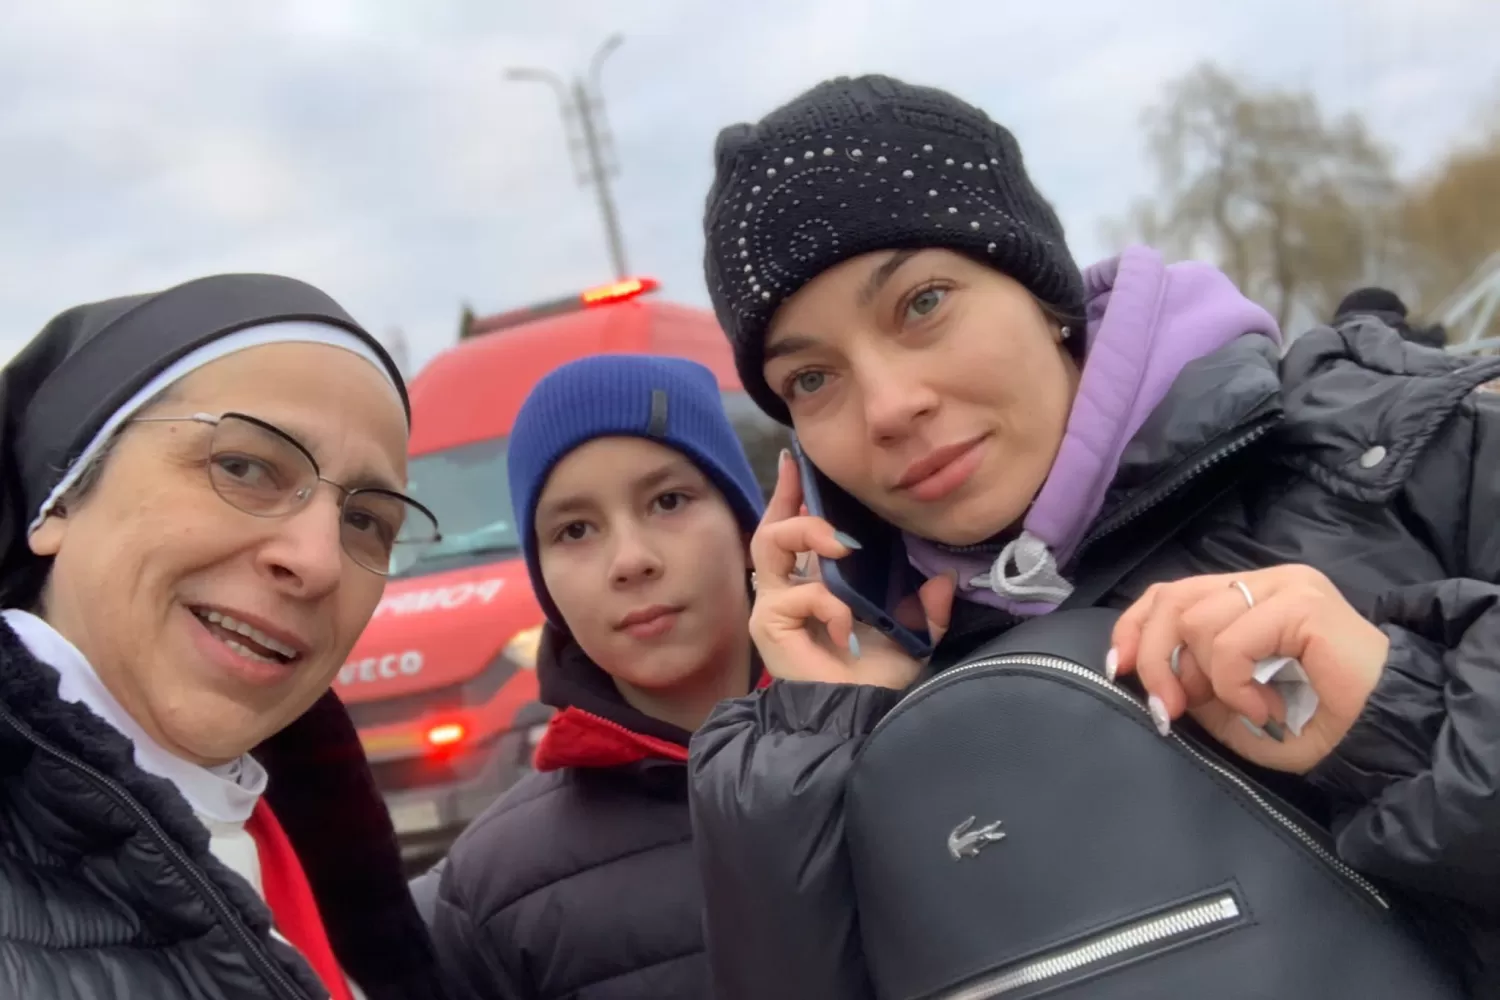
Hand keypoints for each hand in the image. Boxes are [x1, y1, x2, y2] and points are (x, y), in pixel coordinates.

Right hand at [748, 450, 954, 689]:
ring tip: (841, 545)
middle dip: (787, 497)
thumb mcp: (914, 637)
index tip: (797, 461)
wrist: (860, 719)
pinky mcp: (768, 626)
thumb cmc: (876, 683)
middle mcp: (788, 593)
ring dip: (806, 534)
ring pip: (769, 545)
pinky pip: (796, 595)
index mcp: (816, 587)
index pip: (795, 531)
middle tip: (805, 477)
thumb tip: (945, 580)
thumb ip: (928, 609)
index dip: (792, 495)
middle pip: (771, 529)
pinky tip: (847, 626)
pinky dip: (827, 603)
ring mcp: (774, 608)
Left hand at [1110, 565, 1387, 773]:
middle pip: (1170, 598)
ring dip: (1206, 680)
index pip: (1170, 593)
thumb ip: (1195, 687)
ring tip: (1246, 709)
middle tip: (1169, 710)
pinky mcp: (1302, 604)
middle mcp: (1264, 583)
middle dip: (1152, 659)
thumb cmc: (1320, 723)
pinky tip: (1264, 706)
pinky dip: (1234, 685)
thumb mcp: (1237, 709)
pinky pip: (1231, 642)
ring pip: (1195, 620)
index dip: (1133, 628)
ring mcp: (1284, 587)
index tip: (1117, 671)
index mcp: (1248, 599)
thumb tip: (1152, 680)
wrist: (1388, 733)